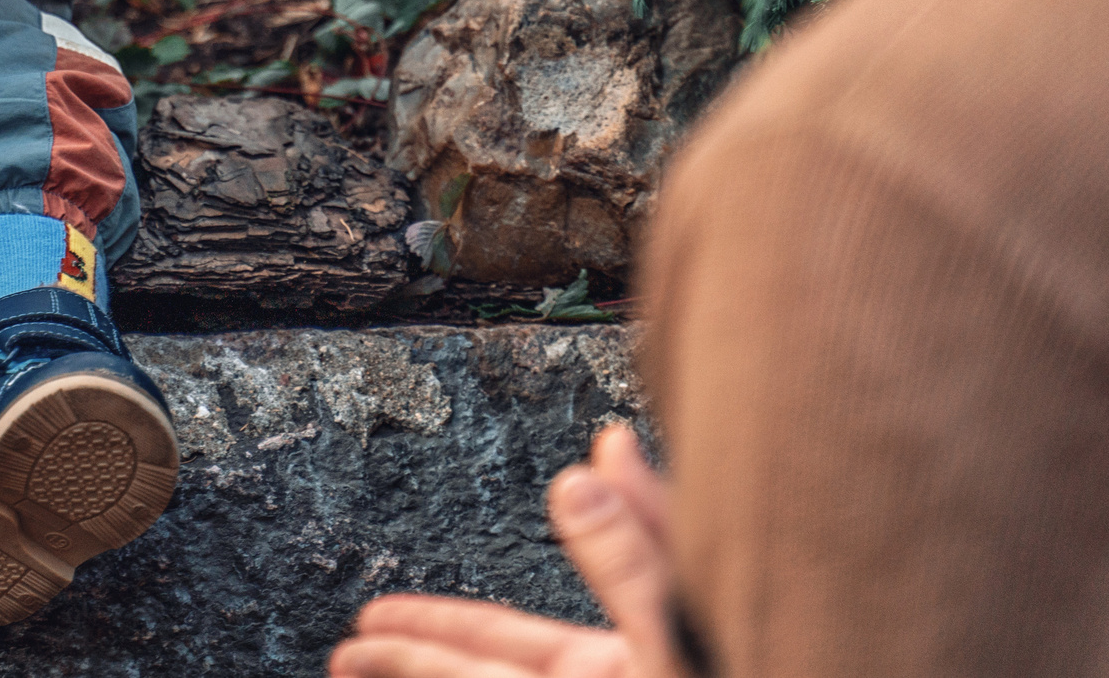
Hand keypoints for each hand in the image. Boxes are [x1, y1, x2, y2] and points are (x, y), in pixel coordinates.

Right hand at [329, 427, 679, 677]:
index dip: (434, 626)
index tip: (374, 614)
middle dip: (412, 663)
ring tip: (346, 672)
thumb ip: (640, 551)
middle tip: (346, 653)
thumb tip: (598, 453)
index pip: (507, 643)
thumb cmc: (763, 674)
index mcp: (628, 669)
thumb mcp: (688, 632)